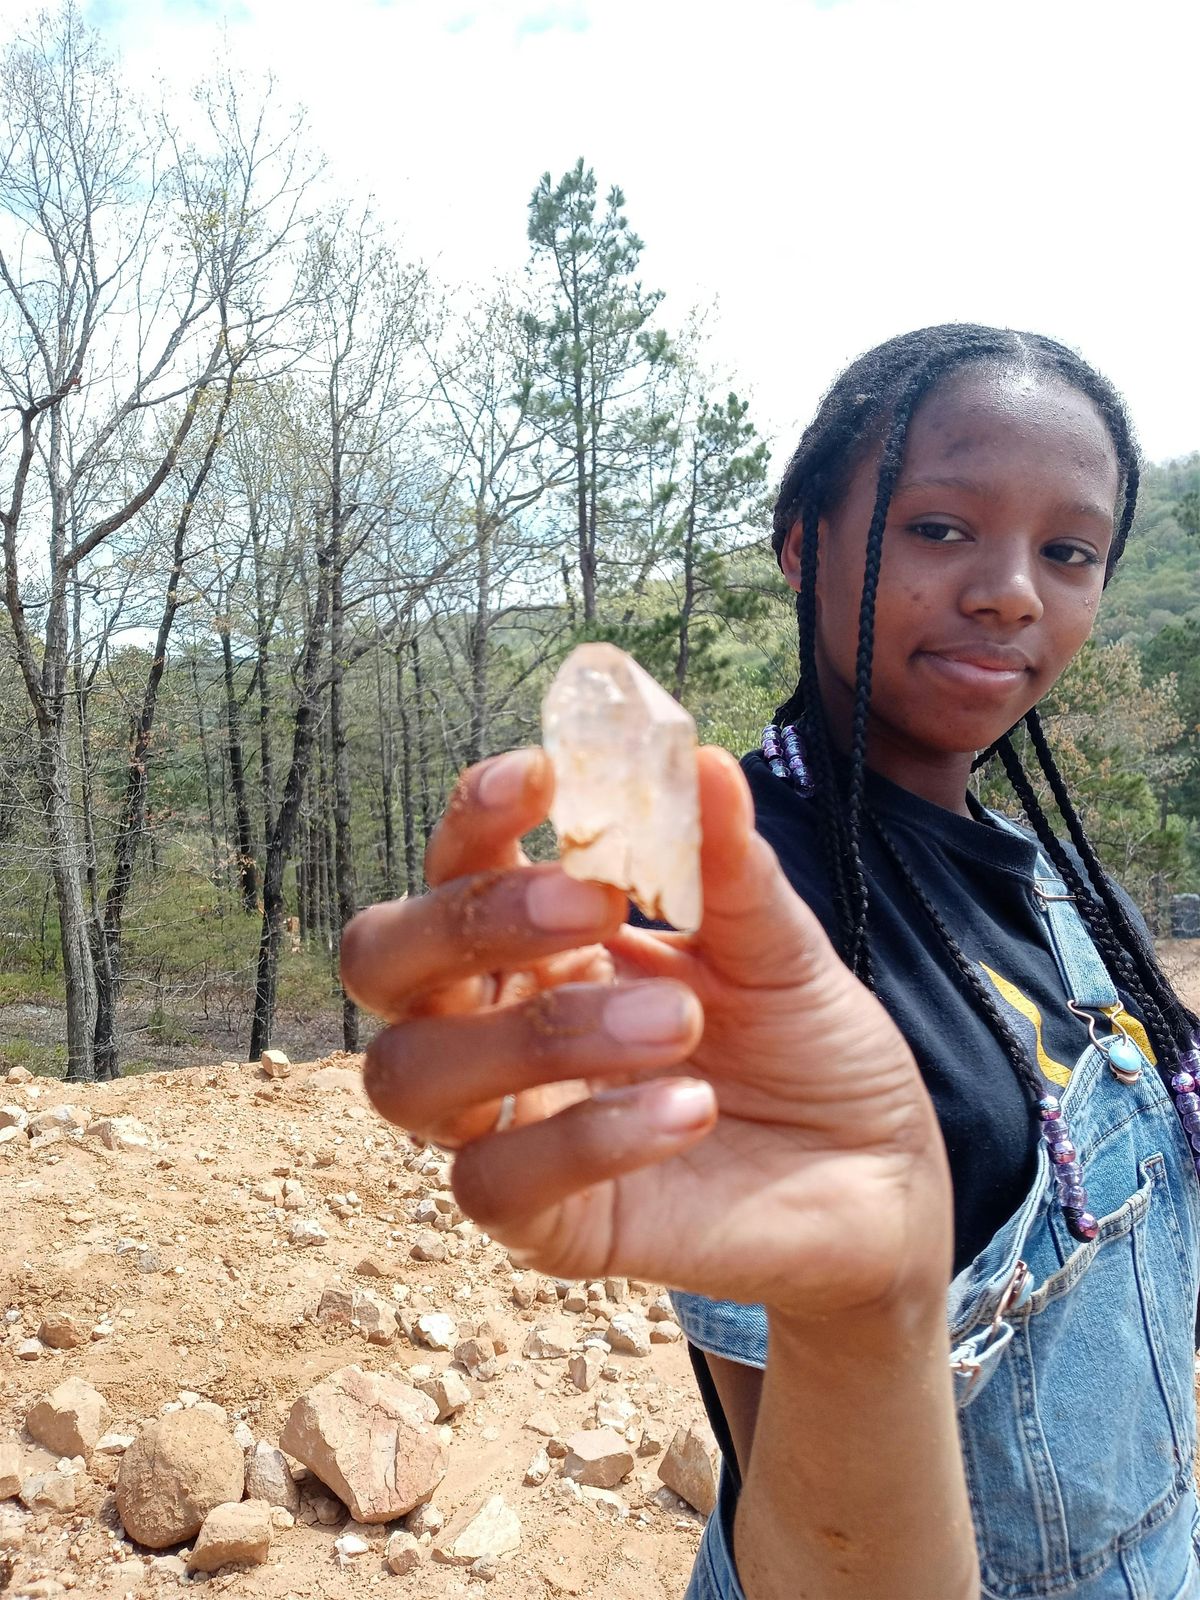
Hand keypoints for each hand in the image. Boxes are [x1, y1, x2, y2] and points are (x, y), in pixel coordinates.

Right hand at [341, 746, 952, 1322]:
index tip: (544, 777)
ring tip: (680, 1019)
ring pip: (411, 1075)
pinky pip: (495, 1184)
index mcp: (538, 940)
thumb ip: (726, 864)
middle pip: (381, 964)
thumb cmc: (809, 1042)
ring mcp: (508, 1125)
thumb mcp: (776, 943)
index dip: (473, 819)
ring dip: (534, 1031)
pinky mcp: (543, 1226)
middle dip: (465, 919)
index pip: (453, 868)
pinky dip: (589, 1138)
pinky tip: (692, 1109)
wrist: (879, 1173)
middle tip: (591, 903)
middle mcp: (495, 1024)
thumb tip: (698, 759)